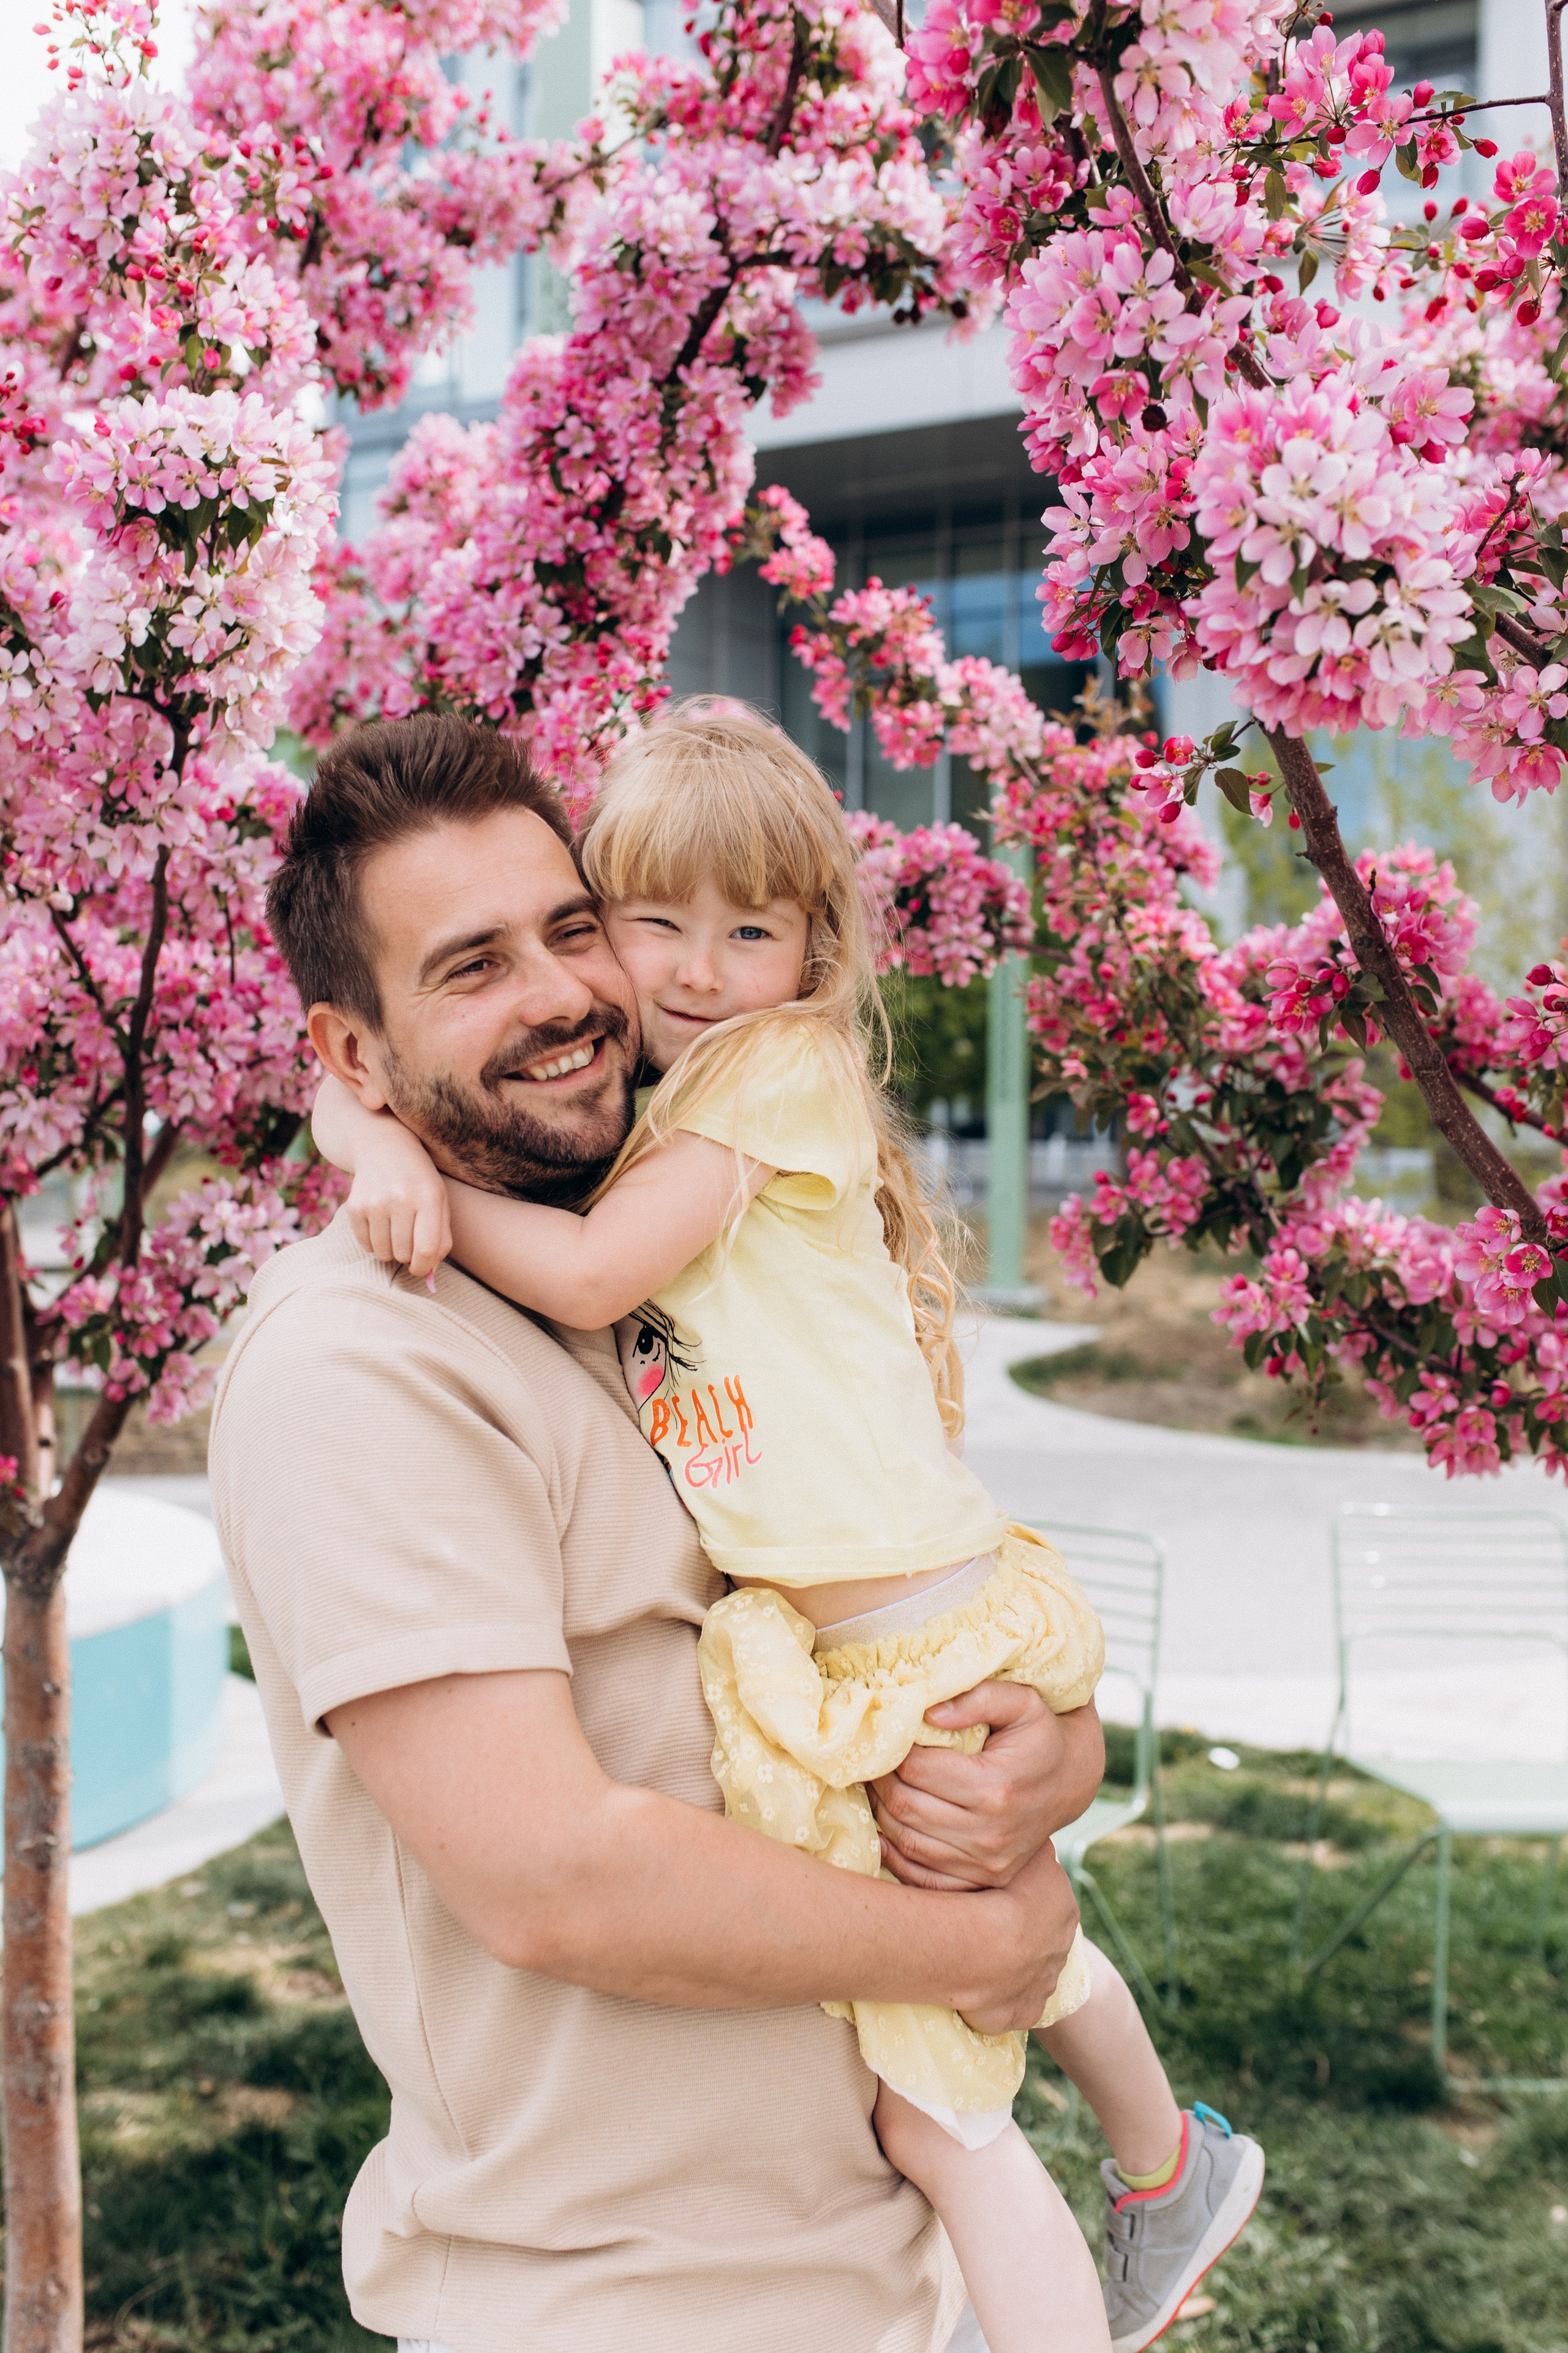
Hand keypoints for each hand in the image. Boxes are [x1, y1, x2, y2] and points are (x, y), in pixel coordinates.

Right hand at [346, 1133, 453, 1279]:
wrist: (384, 1147)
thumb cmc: (419, 1181)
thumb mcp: (439, 1201)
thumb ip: (441, 1239)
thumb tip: (429, 1275)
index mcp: (428, 1197)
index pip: (426, 1249)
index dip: (424, 1267)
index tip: (421, 1267)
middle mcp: (400, 1198)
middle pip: (403, 1254)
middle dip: (407, 1256)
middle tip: (408, 1240)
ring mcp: (374, 1202)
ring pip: (383, 1253)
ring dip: (390, 1250)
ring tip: (395, 1231)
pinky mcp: (354, 1207)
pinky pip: (365, 1245)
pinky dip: (374, 1243)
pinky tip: (381, 1223)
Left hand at [871, 1687, 1104, 1892]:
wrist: (1071, 1781)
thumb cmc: (1039, 1734)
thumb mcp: (1022, 1701)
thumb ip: (979, 1697)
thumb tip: (929, 1713)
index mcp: (995, 1787)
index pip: (916, 1770)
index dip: (891, 1753)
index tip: (886, 1738)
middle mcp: (991, 1832)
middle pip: (906, 1807)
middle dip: (880, 1782)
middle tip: (872, 1762)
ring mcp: (988, 1862)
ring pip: (908, 1842)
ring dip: (882, 1814)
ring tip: (878, 1787)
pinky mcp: (984, 1879)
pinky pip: (922, 1876)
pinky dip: (896, 1853)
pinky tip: (887, 1827)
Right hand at [954, 1839, 1080, 2034]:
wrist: (982, 1946)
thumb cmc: (994, 1891)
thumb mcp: (1021, 1852)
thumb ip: (1029, 1848)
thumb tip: (1030, 1836)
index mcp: (1064, 1906)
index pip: (1044, 1894)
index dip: (1017, 1891)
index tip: (992, 1890)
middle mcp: (1061, 1947)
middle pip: (1036, 1934)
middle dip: (1014, 1930)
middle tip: (979, 1921)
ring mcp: (1043, 1984)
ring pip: (1024, 1970)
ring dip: (1004, 1964)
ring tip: (970, 1951)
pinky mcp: (1023, 2013)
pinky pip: (1009, 2005)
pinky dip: (995, 1998)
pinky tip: (973, 1986)